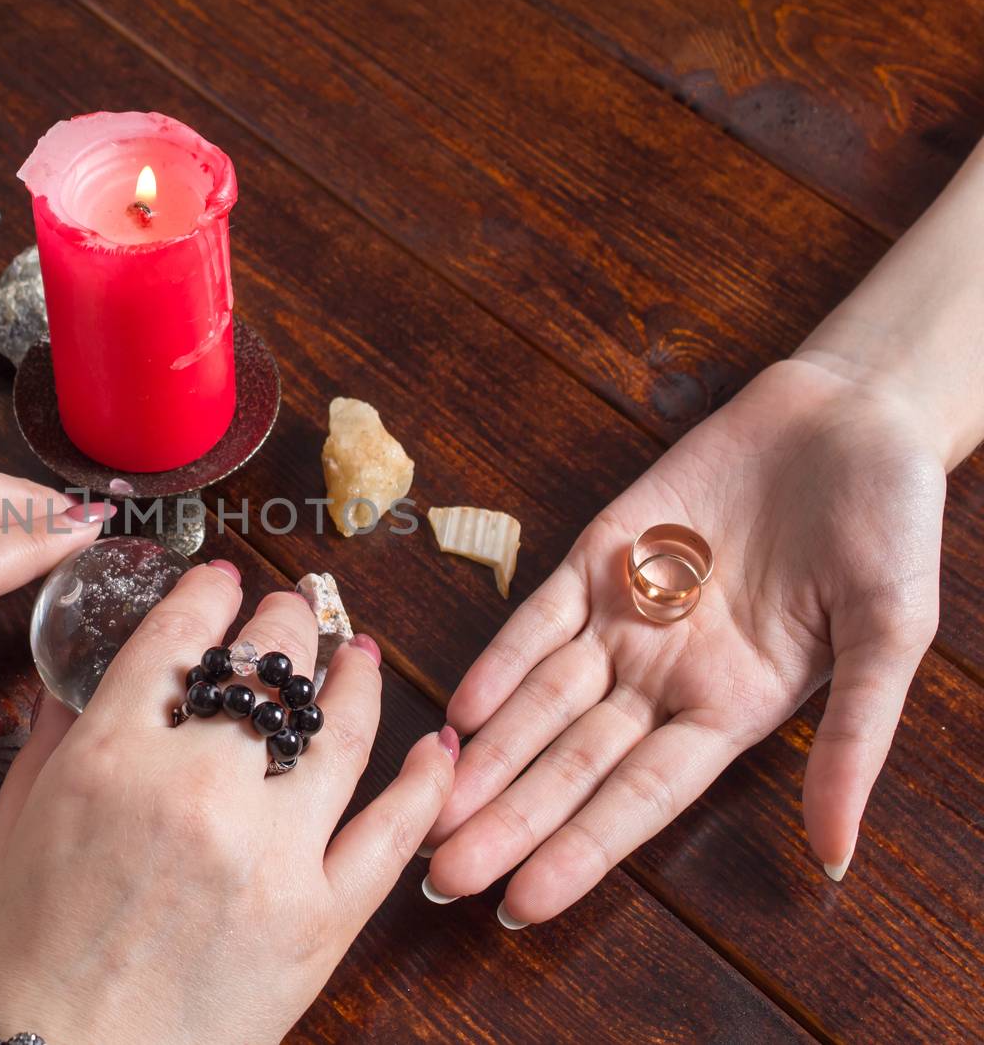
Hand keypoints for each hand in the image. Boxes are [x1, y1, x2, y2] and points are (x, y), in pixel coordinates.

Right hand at [0, 564, 457, 1043]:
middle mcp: (197, 791)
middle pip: (265, 672)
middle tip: (291, 610)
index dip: (206, 596)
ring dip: (355, 679)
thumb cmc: (17, 969)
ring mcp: (271, 856)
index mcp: (110, 761)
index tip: (221, 581)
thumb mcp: (10, 837)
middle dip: (282, 624)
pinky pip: (392, 835)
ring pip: (339, 733)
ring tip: (360, 653)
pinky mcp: (321, 923)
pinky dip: (425, 783)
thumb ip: (51, 745)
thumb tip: (80, 684)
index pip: (177, 642)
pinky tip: (438, 748)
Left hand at [423, 358, 945, 923]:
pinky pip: (538, 618)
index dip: (580, 852)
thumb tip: (836, 856)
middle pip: (572, 764)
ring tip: (426, 810)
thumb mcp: (892, 633)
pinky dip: (499, 660)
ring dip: (486, 754)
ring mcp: (626, 616)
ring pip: (541, 701)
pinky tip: (459, 708)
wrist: (852, 413)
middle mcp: (666, 676)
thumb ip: (855, 740)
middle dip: (507, 821)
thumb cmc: (890, 523)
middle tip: (437, 880)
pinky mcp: (597, 553)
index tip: (519, 905)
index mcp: (733, 708)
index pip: (640, 798)